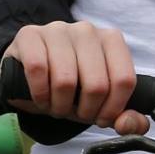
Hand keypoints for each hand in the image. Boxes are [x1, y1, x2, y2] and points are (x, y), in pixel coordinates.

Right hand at [6, 22, 148, 134]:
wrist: (28, 71)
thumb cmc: (71, 86)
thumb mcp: (101, 103)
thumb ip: (127, 119)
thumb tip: (127, 123)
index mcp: (112, 41)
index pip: (124, 80)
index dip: (113, 108)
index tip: (101, 119)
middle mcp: (86, 31)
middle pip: (96, 84)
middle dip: (85, 110)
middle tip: (75, 114)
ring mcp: (56, 30)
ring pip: (65, 79)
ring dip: (60, 105)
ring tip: (56, 107)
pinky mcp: (28, 34)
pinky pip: (37, 68)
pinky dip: (40, 93)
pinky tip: (41, 98)